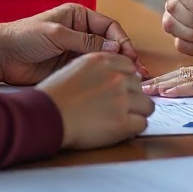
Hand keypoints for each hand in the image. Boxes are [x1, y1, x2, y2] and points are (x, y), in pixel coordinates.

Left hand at [0, 4, 146, 84]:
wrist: (0, 56)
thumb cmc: (25, 36)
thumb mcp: (57, 35)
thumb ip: (86, 41)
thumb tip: (116, 47)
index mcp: (79, 16)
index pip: (109, 27)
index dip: (122, 40)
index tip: (130, 56)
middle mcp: (81, 31)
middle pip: (110, 43)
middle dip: (123, 57)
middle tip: (136, 73)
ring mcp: (75, 50)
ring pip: (102, 59)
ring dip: (115, 69)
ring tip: (129, 82)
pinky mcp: (70, 67)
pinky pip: (90, 71)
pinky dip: (102, 77)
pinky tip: (111, 85)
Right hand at [37, 52, 153, 148]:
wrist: (45, 117)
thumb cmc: (53, 96)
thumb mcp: (75, 68)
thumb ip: (98, 68)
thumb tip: (114, 76)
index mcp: (103, 61)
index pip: (129, 67)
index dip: (125, 80)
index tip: (119, 90)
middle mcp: (116, 77)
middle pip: (139, 86)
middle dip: (131, 97)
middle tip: (116, 108)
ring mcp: (121, 99)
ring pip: (147, 105)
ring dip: (136, 113)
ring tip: (121, 120)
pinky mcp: (123, 122)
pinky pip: (142, 124)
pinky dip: (133, 128)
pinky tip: (121, 130)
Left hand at [141, 53, 192, 98]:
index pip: (192, 72)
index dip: (172, 77)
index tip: (155, 84)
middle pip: (183, 73)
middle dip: (160, 80)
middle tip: (138, 84)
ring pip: (186, 77)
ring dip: (163, 84)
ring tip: (144, 89)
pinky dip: (180, 88)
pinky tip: (166, 92)